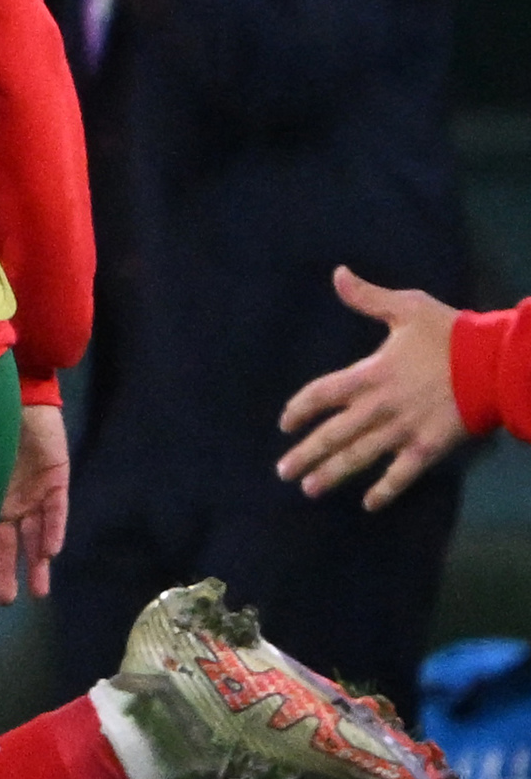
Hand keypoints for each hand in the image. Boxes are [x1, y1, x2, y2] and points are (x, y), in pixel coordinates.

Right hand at [0, 401, 67, 605]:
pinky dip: (52, 529)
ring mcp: (32, 493)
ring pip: (34, 535)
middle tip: (2, 602)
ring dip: (35, 563)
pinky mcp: (55, 479)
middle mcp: (6, 503)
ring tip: (38, 592)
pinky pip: (56, 509)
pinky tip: (50, 552)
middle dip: (5, 575)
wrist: (10, 392)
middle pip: (7, 546)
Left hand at [278, 267, 468, 509]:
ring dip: (332, 474)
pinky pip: (401, 474)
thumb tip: (337, 274)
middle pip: (332, 434)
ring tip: (309, 489)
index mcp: (369, 374)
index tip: (285, 424)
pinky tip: (368, 503)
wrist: (495, 362)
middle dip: (305, 454)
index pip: (320, 394)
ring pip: (358, 457)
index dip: (299, 410)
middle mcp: (378, 407)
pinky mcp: (428, 446)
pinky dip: (385, 490)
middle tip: (283, 471)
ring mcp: (402, 430)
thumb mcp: (407, 308)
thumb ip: (367, 297)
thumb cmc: (451, 333)